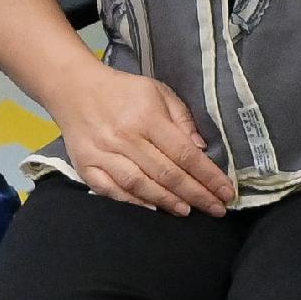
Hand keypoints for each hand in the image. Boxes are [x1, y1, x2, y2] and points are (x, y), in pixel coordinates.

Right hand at [55, 62, 234, 215]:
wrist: (74, 88)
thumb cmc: (123, 90)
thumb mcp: (158, 92)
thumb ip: (182, 119)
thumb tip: (202, 150)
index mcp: (147, 117)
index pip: (184, 153)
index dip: (208, 176)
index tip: (226, 192)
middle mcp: (125, 138)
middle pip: (166, 173)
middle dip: (196, 194)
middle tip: (217, 209)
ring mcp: (103, 154)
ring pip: (140, 185)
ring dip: (167, 202)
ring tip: (189, 211)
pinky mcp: (86, 167)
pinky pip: (112, 191)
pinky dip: (133, 202)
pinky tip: (153, 209)